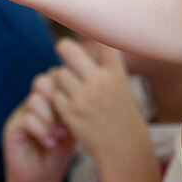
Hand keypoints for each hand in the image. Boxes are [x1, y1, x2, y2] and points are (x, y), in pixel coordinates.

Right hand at [2, 78, 74, 181]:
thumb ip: (77, 110)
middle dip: (57, 99)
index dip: (68, 88)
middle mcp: (33, 102)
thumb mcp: (73, 129)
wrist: (41, 181)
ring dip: (51, 118)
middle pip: (42, 81)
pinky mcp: (12, 129)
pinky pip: (26, 119)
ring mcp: (20, 114)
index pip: (56, 76)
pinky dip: (42, 131)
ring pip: (34, 100)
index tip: (79, 110)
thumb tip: (89, 94)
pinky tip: (50, 144)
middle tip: (67, 122)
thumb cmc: (60, 155)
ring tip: (59, 135)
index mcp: (49, 98)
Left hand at [46, 38, 149, 167]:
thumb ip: (108, 71)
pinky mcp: (71, 113)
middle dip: (63, 48)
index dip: (91, 34)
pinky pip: (55, 96)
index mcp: (117, 74)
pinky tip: (67, 105)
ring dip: (61, 79)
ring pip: (59, 74)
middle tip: (63, 50)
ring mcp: (84, 97)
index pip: (102, 42)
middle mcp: (100, 82)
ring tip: (68, 86)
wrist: (125, 151)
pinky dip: (58, 99)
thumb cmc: (125, 120)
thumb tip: (92, 47)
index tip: (86, 31)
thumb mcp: (123, 90)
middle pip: (69, 50)